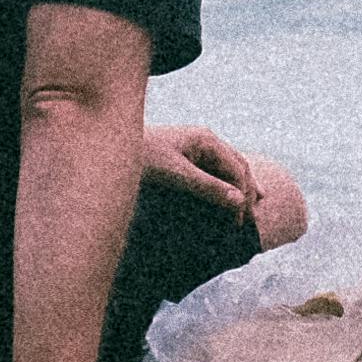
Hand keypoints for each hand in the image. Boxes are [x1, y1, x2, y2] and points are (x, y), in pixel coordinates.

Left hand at [141, 120, 268, 218]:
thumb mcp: (175, 174)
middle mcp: (205, 140)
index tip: (240, 222)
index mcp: (206, 139)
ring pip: (227, 167)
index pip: (237, 169)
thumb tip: (239, 201)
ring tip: (252, 204)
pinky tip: (227, 195)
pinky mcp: (184, 155)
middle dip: (247, 191)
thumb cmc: (141, 156)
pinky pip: (213, 170)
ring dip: (240, 186)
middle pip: (237, 166)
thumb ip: (206, 187)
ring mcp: (195, 146)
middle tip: (251, 219)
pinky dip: (224, 184)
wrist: (110, 144)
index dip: (243, 196)